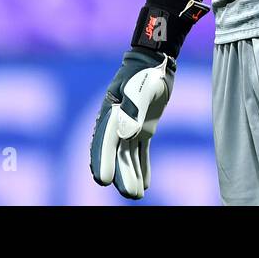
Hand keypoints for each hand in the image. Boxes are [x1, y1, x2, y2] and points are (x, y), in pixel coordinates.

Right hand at [89, 49, 175, 199]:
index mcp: (111, 112)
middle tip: (130, 194)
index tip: (103, 180)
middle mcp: (117, 123)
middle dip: (121, 175)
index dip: (102, 161)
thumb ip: (135, 111)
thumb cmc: (146, 74)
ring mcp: (130, 126)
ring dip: (131, 174)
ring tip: (136, 195)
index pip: (105, 141)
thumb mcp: (142, 89)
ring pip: (128, 155)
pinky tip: (145, 182)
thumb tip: (127, 134)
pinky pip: (140, 151)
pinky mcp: (143, 128)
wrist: (156, 62)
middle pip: (116, 153)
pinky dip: (142, 166)